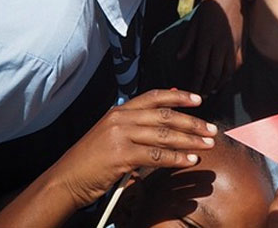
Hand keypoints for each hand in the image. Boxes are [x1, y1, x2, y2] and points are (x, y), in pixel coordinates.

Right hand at [0, 90, 216, 227]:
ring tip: (208, 145)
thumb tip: (163, 116)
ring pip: (164, 134)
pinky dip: (176, 158)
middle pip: (165, 115)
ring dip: (189, 140)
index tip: (199, 99)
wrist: (65, 180)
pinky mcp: (121, 156)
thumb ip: (135, 125)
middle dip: (192, 122)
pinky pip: (156, 156)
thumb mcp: (111, 134)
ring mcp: (120, 135)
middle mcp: (121, 118)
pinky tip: (190, 161)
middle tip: (211, 128)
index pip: (155, 96)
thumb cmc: (91, 161)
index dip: (179, 96)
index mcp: (120, 110)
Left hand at [178, 0, 243, 94]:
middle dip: (206, 87)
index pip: (200, 68)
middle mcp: (220, 46)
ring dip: (219, 84)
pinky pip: (237, 64)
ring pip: (227, 72)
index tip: (191, 91)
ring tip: (211, 90)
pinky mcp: (242, 44)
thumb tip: (179, 57)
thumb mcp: (195, 21)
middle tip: (201, 96)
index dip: (195, 82)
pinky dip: (231, 74)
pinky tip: (225, 78)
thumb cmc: (211, 6)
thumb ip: (188, 40)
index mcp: (206, 40)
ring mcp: (233, 46)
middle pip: (213, 74)